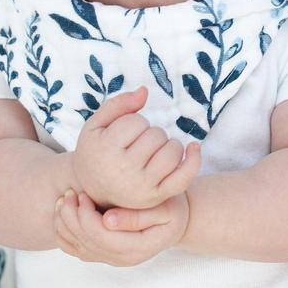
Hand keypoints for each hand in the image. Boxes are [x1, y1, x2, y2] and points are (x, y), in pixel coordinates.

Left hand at [54, 188, 189, 266]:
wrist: (177, 220)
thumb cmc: (173, 209)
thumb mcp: (166, 209)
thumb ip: (138, 216)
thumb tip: (106, 219)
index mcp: (137, 248)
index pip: (101, 236)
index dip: (86, 216)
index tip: (83, 192)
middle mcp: (122, 259)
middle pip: (85, 242)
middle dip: (71, 216)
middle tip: (69, 191)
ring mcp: (112, 259)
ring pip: (76, 247)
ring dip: (64, 223)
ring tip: (64, 198)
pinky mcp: (104, 254)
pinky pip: (76, 248)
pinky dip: (64, 232)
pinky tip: (63, 213)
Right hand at [72, 87, 200, 209]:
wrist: (94, 191)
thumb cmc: (97, 152)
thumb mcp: (96, 125)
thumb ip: (118, 104)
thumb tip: (145, 91)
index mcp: (106, 150)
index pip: (136, 122)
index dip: (134, 122)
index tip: (124, 133)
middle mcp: (123, 171)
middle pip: (156, 136)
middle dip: (151, 133)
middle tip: (138, 143)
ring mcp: (141, 186)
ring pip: (172, 152)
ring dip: (168, 144)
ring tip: (154, 150)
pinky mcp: (156, 197)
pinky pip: (183, 178)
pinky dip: (194, 160)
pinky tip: (193, 147)